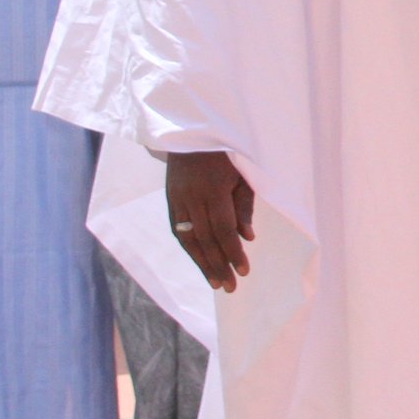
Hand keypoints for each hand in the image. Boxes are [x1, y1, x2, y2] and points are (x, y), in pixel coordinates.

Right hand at [165, 151, 256, 290]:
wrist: (191, 131)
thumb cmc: (226, 150)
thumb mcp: (242, 172)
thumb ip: (244, 205)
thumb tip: (247, 237)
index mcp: (213, 189)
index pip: (223, 229)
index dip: (233, 252)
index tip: (244, 271)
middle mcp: (192, 197)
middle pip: (205, 239)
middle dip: (218, 265)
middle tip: (230, 287)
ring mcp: (178, 199)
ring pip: (189, 238)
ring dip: (202, 263)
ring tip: (215, 282)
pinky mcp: (171, 199)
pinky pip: (179, 229)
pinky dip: (189, 248)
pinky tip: (199, 261)